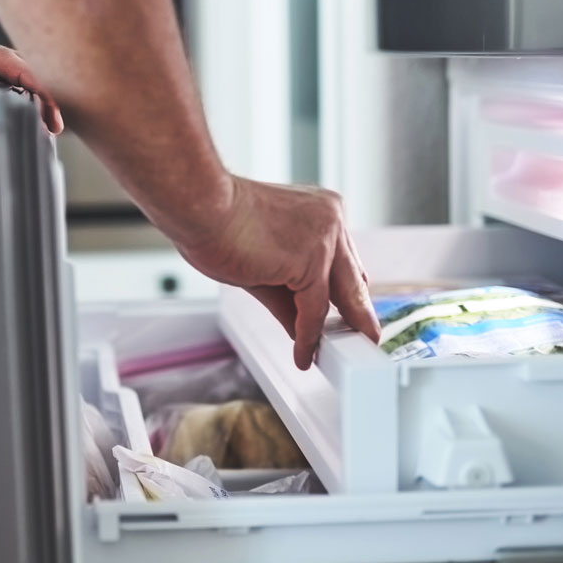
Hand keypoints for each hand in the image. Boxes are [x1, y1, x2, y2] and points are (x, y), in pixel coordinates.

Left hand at [0, 7, 62, 135]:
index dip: (24, 78)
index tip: (42, 101)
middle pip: (15, 68)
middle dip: (39, 93)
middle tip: (53, 127)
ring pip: (13, 74)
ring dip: (33, 97)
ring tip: (48, 129)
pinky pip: (2, 81)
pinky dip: (19, 98)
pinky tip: (28, 122)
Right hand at [174, 177, 381, 368]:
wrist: (200, 206)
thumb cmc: (216, 223)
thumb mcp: (261, 264)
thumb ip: (286, 297)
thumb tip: (300, 328)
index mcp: (321, 211)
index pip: (343, 261)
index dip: (345, 292)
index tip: (347, 316)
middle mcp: (331, 220)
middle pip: (353, 278)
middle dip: (357, 314)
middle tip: (363, 340)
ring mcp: (326, 238)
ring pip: (340, 296)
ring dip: (336, 330)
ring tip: (334, 356)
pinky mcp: (312, 260)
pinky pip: (314, 308)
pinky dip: (308, 335)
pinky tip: (303, 353)